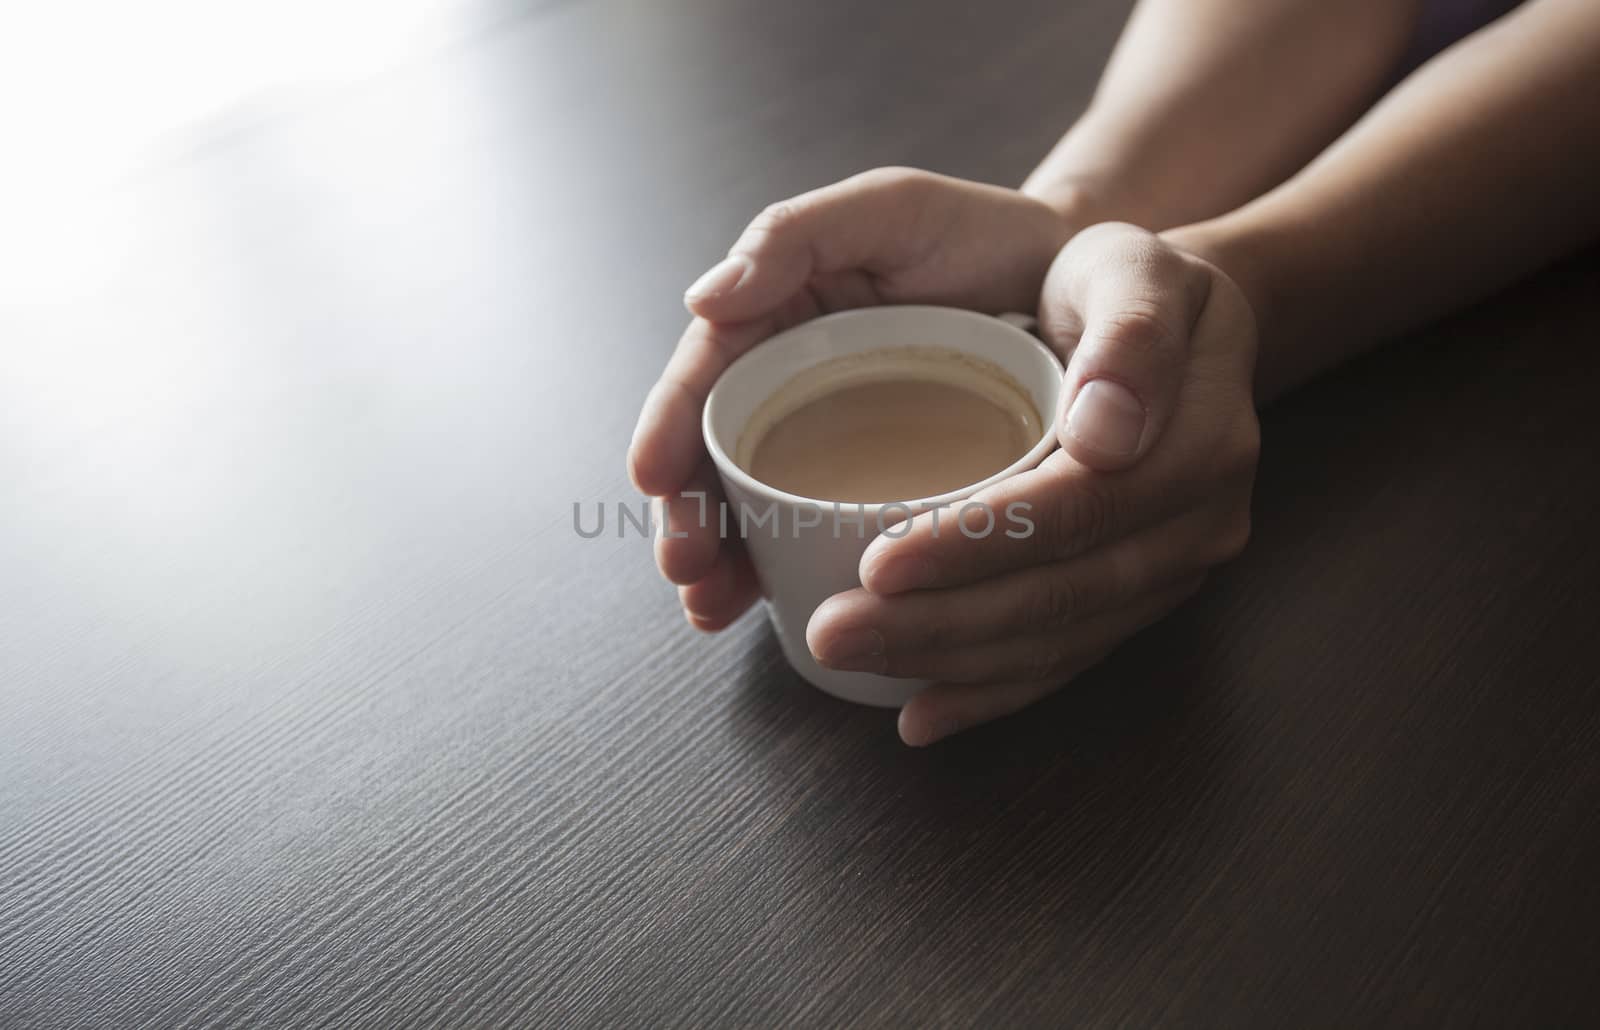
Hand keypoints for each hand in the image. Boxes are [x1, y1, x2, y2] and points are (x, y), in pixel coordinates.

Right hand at [628, 168, 1078, 629]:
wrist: (1071, 281)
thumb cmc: (979, 232)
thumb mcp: (887, 208)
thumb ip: (796, 236)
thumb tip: (705, 299)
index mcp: (777, 311)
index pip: (705, 371)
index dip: (670, 423)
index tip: (652, 476)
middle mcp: (790, 377)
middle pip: (715, 453)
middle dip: (687, 513)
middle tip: (685, 566)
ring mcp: (830, 436)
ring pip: (754, 503)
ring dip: (723, 559)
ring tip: (710, 607)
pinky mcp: (875, 482)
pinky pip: (817, 530)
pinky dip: (783, 570)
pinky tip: (766, 608)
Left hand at [806, 223, 1259, 744]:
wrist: (1175, 325)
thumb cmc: (1124, 283)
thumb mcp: (1131, 268)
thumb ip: (1128, 334)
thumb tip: (1103, 434)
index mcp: (1199, 438)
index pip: (1078, 507)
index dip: (977, 543)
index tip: (878, 561)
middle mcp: (1199, 518)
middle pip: (1064, 592)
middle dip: (941, 623)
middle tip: (834, 630)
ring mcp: (1174, 567)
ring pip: (1060, 638)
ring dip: (950, 662)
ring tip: (850, 656)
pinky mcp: (1142, 595)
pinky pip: (1069, 659)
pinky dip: (991, 692)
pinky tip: (919, 712)